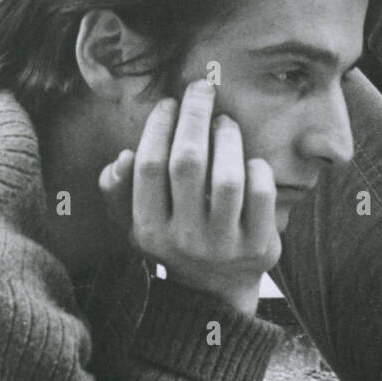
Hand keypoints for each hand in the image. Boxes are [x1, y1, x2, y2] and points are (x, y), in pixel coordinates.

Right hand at [98, 81, 278, 315]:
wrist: (215, 292)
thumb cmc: (174, 238)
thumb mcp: (136, 222)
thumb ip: (119, 191)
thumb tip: (122, 158)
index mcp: (148, 228)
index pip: (150, 166)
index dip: (160, 127)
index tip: (169, 102)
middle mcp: (184, 238)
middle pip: (188, 163)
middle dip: (195, 115)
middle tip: (201, 89)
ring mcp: (223, 245)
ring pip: (228, 178)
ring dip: (228, 138)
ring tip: (225, 122)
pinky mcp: (259, 247)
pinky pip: (262, 195)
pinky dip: (258, 168)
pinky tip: (251, 160)